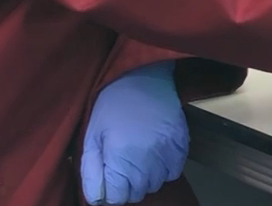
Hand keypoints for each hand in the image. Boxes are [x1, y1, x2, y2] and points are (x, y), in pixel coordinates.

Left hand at [81, 61, 187, 204]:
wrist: (142, 78)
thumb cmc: (112, 106)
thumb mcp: (91, 137)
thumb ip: (91, 171)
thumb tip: (96, 198)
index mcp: (120, 158)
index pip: (116, 198)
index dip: (110, 190)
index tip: (109, 177)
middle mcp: (146, 160)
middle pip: (136, 193)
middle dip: (126, 185)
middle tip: (122, 166)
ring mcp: (166, 153)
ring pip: (155, 184)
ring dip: (145, 178)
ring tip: (138, 159)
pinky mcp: (181, 145)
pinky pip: (173, 172)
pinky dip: (163, 170)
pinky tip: (155, 156)